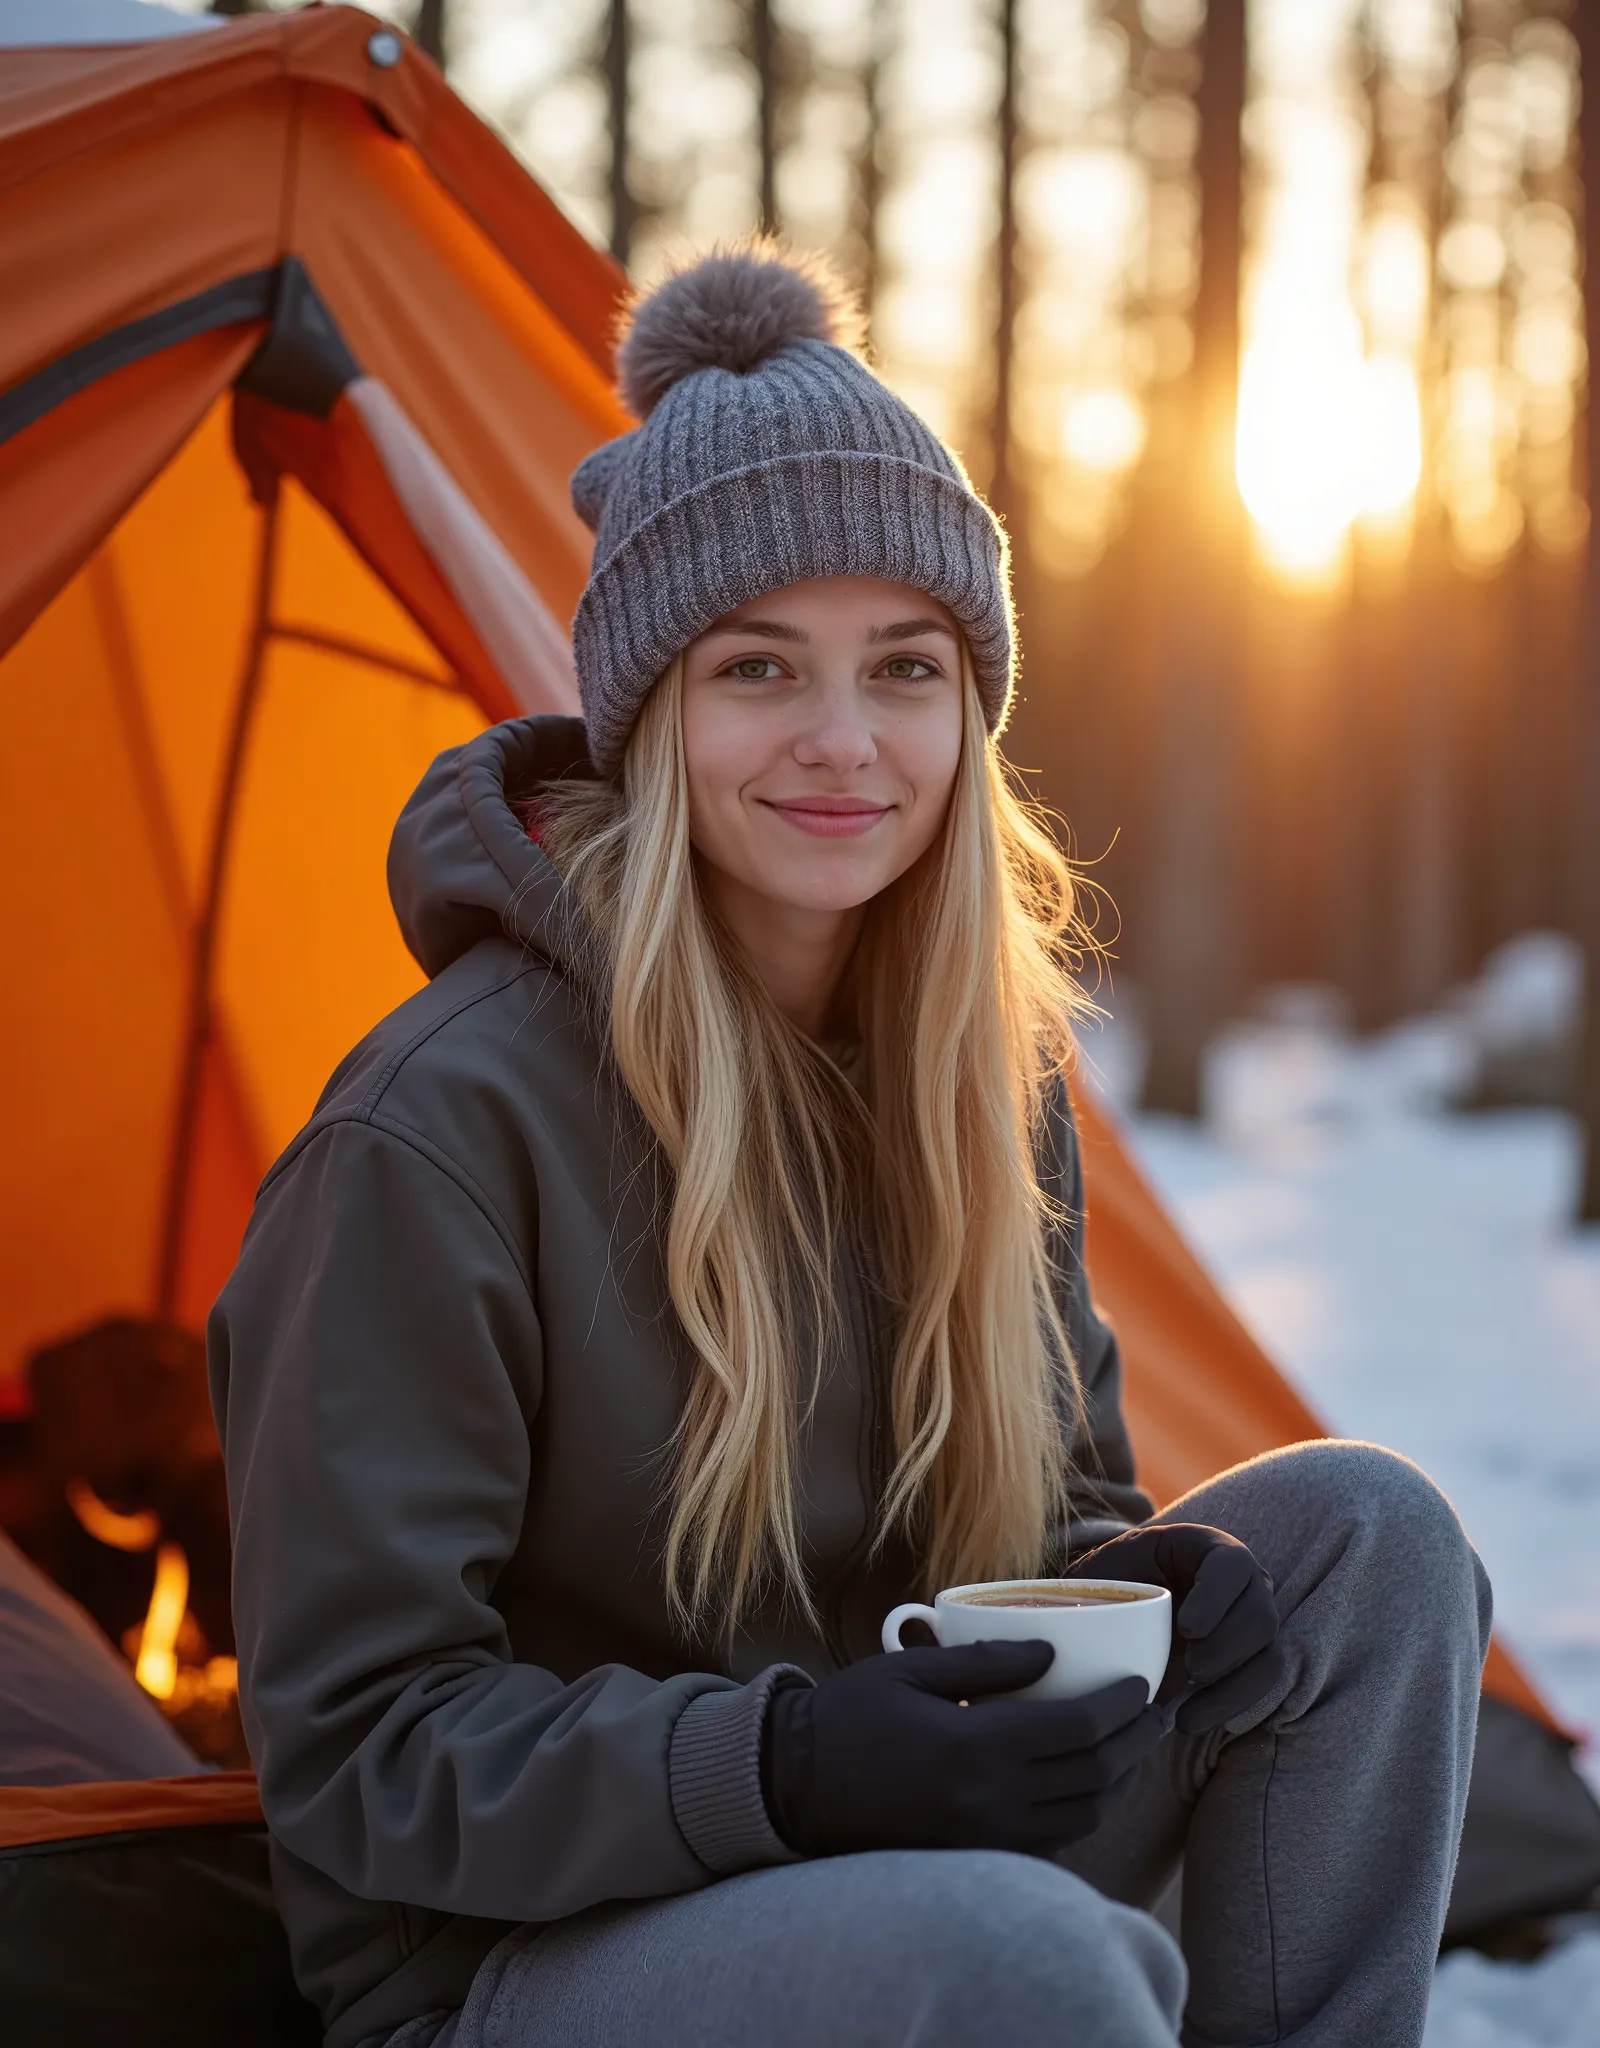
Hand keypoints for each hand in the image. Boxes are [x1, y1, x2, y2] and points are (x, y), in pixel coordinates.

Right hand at [762, 1642, 1162, 1858]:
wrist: (799, 1790)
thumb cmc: (850, 1717)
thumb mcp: (909, 1669)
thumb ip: (984, 1662)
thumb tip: (1053, 1653)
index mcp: (974, 1747)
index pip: (1080, 1730)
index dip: (1121, 1704)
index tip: (1139, 1680)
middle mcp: (989, 1802)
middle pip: (1095, 1775)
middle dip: (1136, 1740)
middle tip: (1154, 1710)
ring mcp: (987, 1839)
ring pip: (1085, 1814)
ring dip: (1119, 1779)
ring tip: (1131, 1744)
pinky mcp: (980, 1858)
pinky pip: (1056, 1840)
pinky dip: (1085, 1810)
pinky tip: (1087, 1781)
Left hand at [1071, 1523, 1285, 1735]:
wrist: (1116, 1609)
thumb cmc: (1109, 1584)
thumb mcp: (1104, 1572)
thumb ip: (1103, 1589)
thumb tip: (1091, 1621)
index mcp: (1206, 1548)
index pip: (1232, 1564)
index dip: (1216, 1596)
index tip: (1186, 1628)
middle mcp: (1242, 1583)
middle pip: (1260, 1614)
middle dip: (1228, 1647)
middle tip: (1192, 1670)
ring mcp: (1252, 1622)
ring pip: (1268, 1658)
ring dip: (1232, 1689)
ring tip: (1188, 1717)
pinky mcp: (1250, 1661)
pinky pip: (1259, 1687)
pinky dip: (1229, 1707)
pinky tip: (1191, 1720)